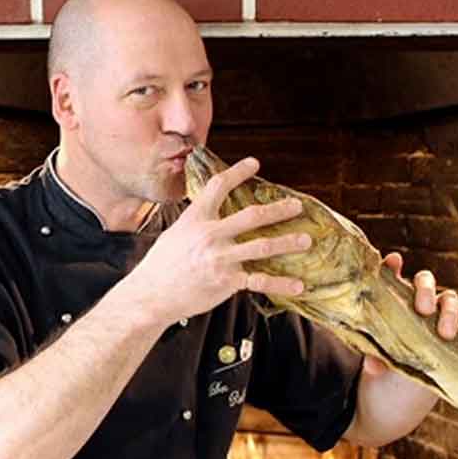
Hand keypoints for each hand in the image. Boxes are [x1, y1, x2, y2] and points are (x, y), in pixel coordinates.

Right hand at [123, 156, 310, 324]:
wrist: (151, 294)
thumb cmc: (162, 263)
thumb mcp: (176, 232)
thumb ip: (197, 221)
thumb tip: (210, 208)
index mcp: (196, 218)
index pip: (219, 186)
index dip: (238, 173)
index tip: (255, 164)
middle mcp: (210, 235)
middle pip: (251, 216)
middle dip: (278, 210)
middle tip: (297, 206)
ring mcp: (220, 258)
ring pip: (262, 246)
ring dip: (287, 242)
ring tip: (306, 240)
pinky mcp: (226, 281)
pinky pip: (259, 281)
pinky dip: (281, 283)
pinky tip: (298, 284)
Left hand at [362, 252, 457, 375]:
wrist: (418, 385)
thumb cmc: (395, 362)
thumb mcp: (383, 361)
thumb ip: (375, 357)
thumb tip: (373, 364)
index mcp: (396, 300)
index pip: (392, 276)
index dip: (392, 267)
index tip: (394, 261)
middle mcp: (420, 299)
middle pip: (425, 281)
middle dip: (426, 291)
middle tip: (424, 310)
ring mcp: (443, 310)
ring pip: (450, 298)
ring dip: (449, 312)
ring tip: (446, 334)